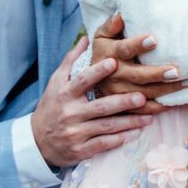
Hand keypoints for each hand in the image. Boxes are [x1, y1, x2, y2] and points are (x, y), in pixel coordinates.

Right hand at [30, 37, 148, 167]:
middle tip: (142, 96)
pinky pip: (104, 144)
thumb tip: (86, 38)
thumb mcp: (55, 83)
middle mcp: (70, 113)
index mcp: (65, 94)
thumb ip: (71, 61)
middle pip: (100, 106)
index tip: (115, 62)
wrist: (38, 142)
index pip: (82, 80)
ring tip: (149, 116)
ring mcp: (76, 133)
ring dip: (129, 122)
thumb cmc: (52, 107)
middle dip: (123, 102)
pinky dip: (122, 139)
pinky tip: (137, 133)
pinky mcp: (81, 150)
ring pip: (107, 127)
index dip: (98, 71)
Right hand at [91, 12, 184, 105]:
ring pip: (145, 93)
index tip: (154, 40)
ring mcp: (119, 93)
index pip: (124, 49)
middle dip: (157, 74)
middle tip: (177, 71)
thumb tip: (121, 14)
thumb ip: (111, 26)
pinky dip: (159, 107)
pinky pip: (143, 109)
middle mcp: (115, 75)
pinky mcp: (124, 106)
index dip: (138, 45)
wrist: (87, 82)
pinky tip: (175, 102)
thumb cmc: (103, 53)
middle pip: (138, 75)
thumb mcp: (101, 37)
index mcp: (110, 55)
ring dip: (167, 90)